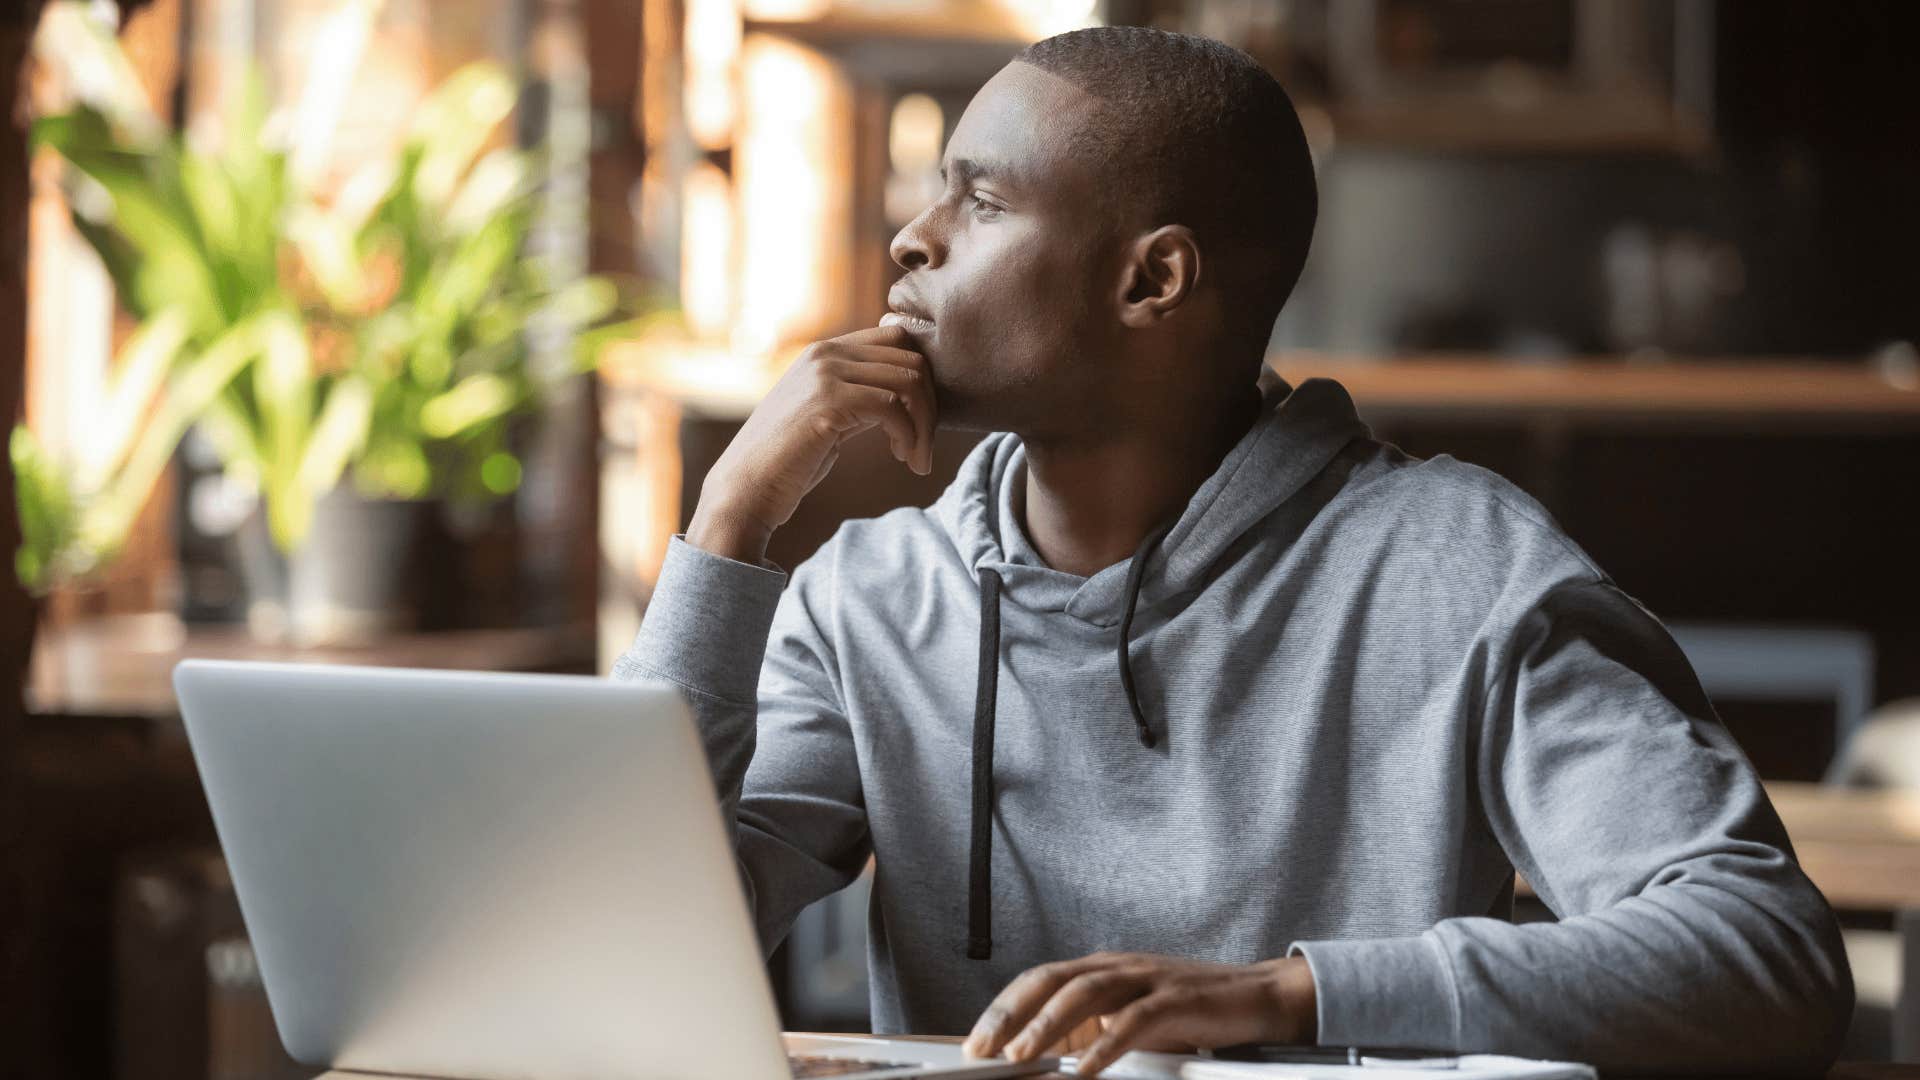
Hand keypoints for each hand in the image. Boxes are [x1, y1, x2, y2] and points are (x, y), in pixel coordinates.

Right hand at [687, 323, 935, 563]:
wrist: (745, 490)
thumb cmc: (788, 461)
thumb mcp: (828, 414)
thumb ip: (859, 394)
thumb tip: (907, 391)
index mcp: (825, 351)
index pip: (897, 338)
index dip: (922, 378)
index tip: (919, 420)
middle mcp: (825, 353)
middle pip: (911, 357)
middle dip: (930, 405)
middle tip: (925, 447)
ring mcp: (825, 375)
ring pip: (909, 381)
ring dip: (924, 426)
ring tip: (917, 459)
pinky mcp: (827, 403)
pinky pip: (893, 407)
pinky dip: (908, 435)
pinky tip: (902, 458)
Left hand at [961, 951, 1317, 1076]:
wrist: (1255, 996)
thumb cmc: (1190, 1011)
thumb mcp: (1130, 1017)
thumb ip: (1091, 1029)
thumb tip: (1046, 1055)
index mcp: (1101, 969)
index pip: (1039, 980)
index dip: (1003, 1008)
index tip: (975, 1042)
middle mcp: (1118, 967)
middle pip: (1051, 980)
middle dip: (1009, 1014)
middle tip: (982, 1049)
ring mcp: (1146, 979)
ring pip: (1084, 993)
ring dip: (1046, 1025)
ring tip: (1021, 1056)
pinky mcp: (1177, 999)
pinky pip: (1134, 1020)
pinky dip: (1106, 1045)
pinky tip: (1086, 1069)